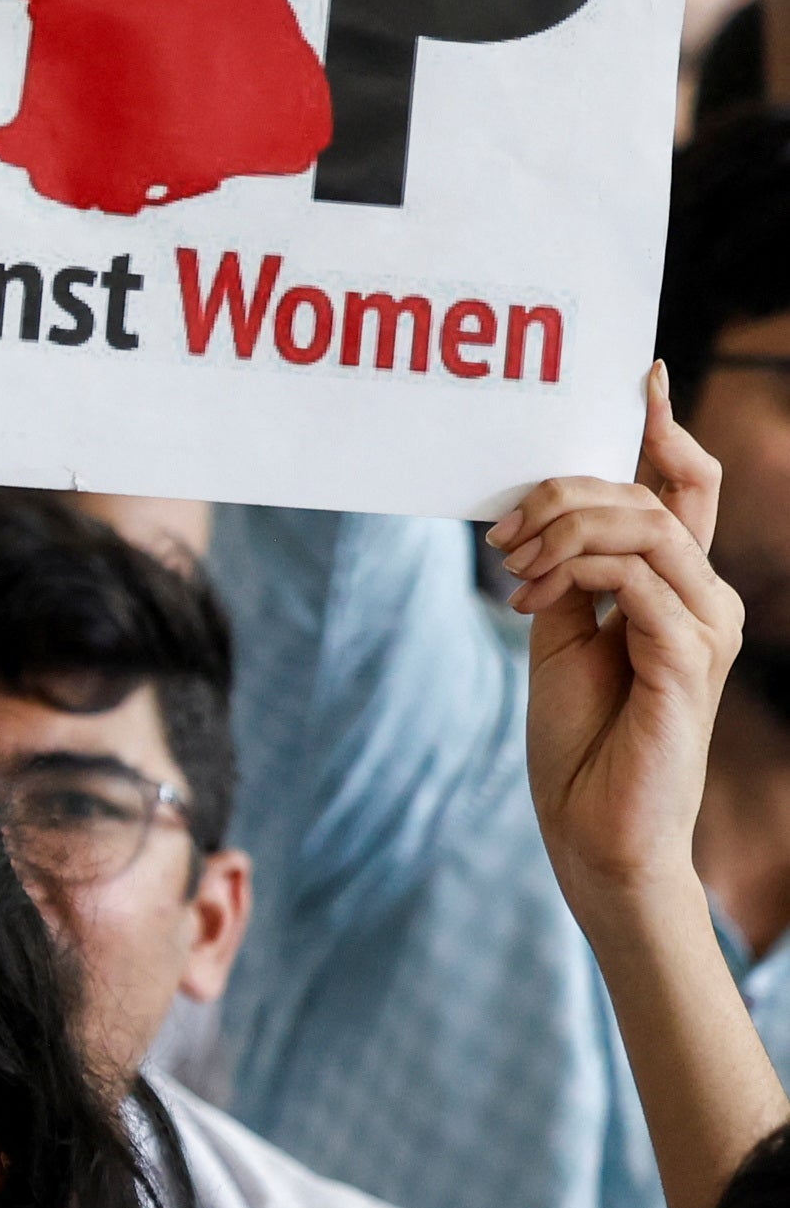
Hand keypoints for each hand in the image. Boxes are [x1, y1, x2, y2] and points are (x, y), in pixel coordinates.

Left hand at [506, 369, 740, 917]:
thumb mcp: (561, 632)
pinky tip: (530, 599)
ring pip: (641, 527)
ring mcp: (706, 629)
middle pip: (647, 493)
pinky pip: (637, 581)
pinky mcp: (689, 662)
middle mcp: (707, 597)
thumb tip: (542, 515)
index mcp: (679, 585)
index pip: (687, 486)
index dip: (667, 427)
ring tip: (508, 568)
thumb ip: (568, 571)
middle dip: (561, 492)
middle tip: (500, 533)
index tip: (641, 375)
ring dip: (559, 531)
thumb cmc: (579, 737)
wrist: (593, 832)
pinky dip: (574, 574)